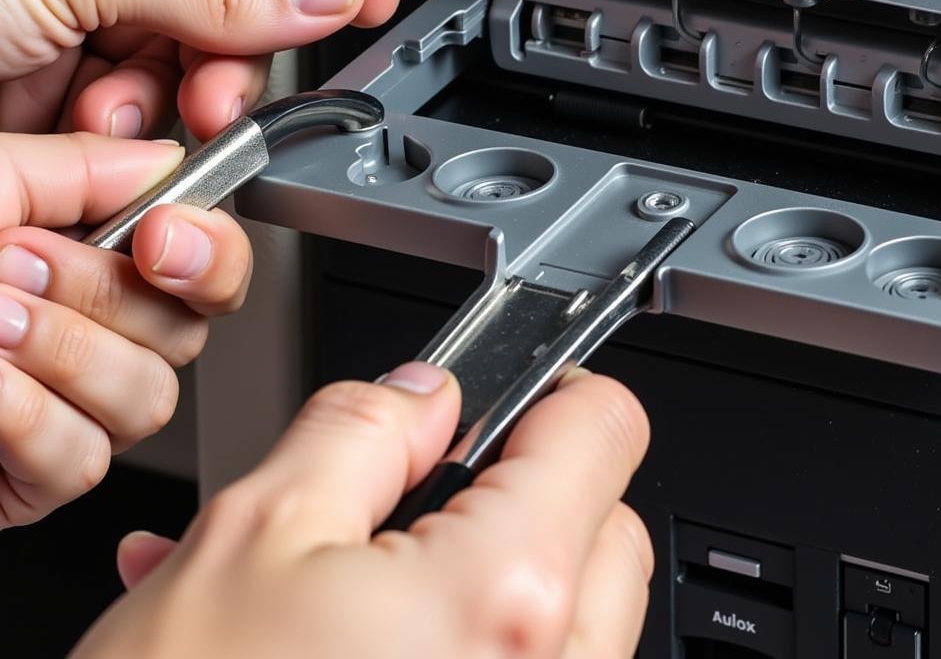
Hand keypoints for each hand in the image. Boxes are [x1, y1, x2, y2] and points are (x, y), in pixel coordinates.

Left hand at [0, 133, 258, 526]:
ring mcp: (59, 402)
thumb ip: (79, 166)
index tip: (166, 236)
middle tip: (23, 262)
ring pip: (150, 398)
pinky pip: (86, 461)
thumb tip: (170, 165)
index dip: (210, 254)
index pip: (203, 262)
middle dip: (107, 297)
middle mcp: (82, 326)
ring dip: (66, 355)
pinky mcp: (27, 475)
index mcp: (79, 249)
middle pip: (189, 331)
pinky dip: (32, 423)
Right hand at [72, 365, 653, 658]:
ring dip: (484, 574)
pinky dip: (468, 641)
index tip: (513, 392)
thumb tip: (426, 392)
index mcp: (506, 599)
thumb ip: (361, 429)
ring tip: (361, 582)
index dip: (553, 388)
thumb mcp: (254, 535)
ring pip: (572, 612)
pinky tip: (358, 636)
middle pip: (603, 525)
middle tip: (420, 500)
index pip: (604, 429)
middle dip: (522, 490)